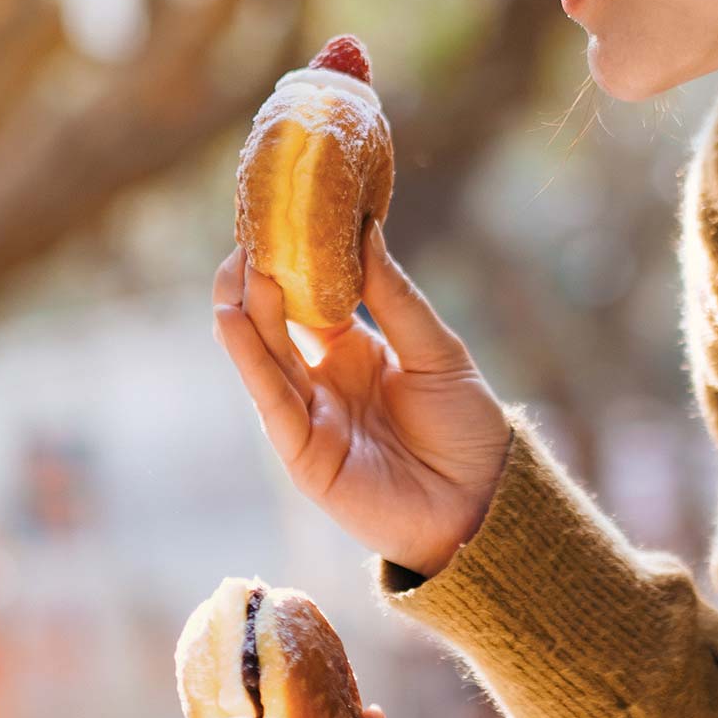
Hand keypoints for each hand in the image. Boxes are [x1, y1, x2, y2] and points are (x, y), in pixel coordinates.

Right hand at [213, 223, 510, 577]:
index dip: (290, 260)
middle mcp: (321, 380)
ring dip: (246, 309)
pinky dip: (248, 360)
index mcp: (352, 351)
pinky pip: (269, 401)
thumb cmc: (466, 427)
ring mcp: (308, 417)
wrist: (484, 503)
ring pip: (262, 356)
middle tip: (252, 230)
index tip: (278, 214)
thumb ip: (394, 296)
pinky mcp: (303, 454)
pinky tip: (233, 319)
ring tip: (238, 264)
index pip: (305, 299)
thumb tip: (366, 226)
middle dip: (257, 277)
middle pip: (273, 322)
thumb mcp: (435, 350)